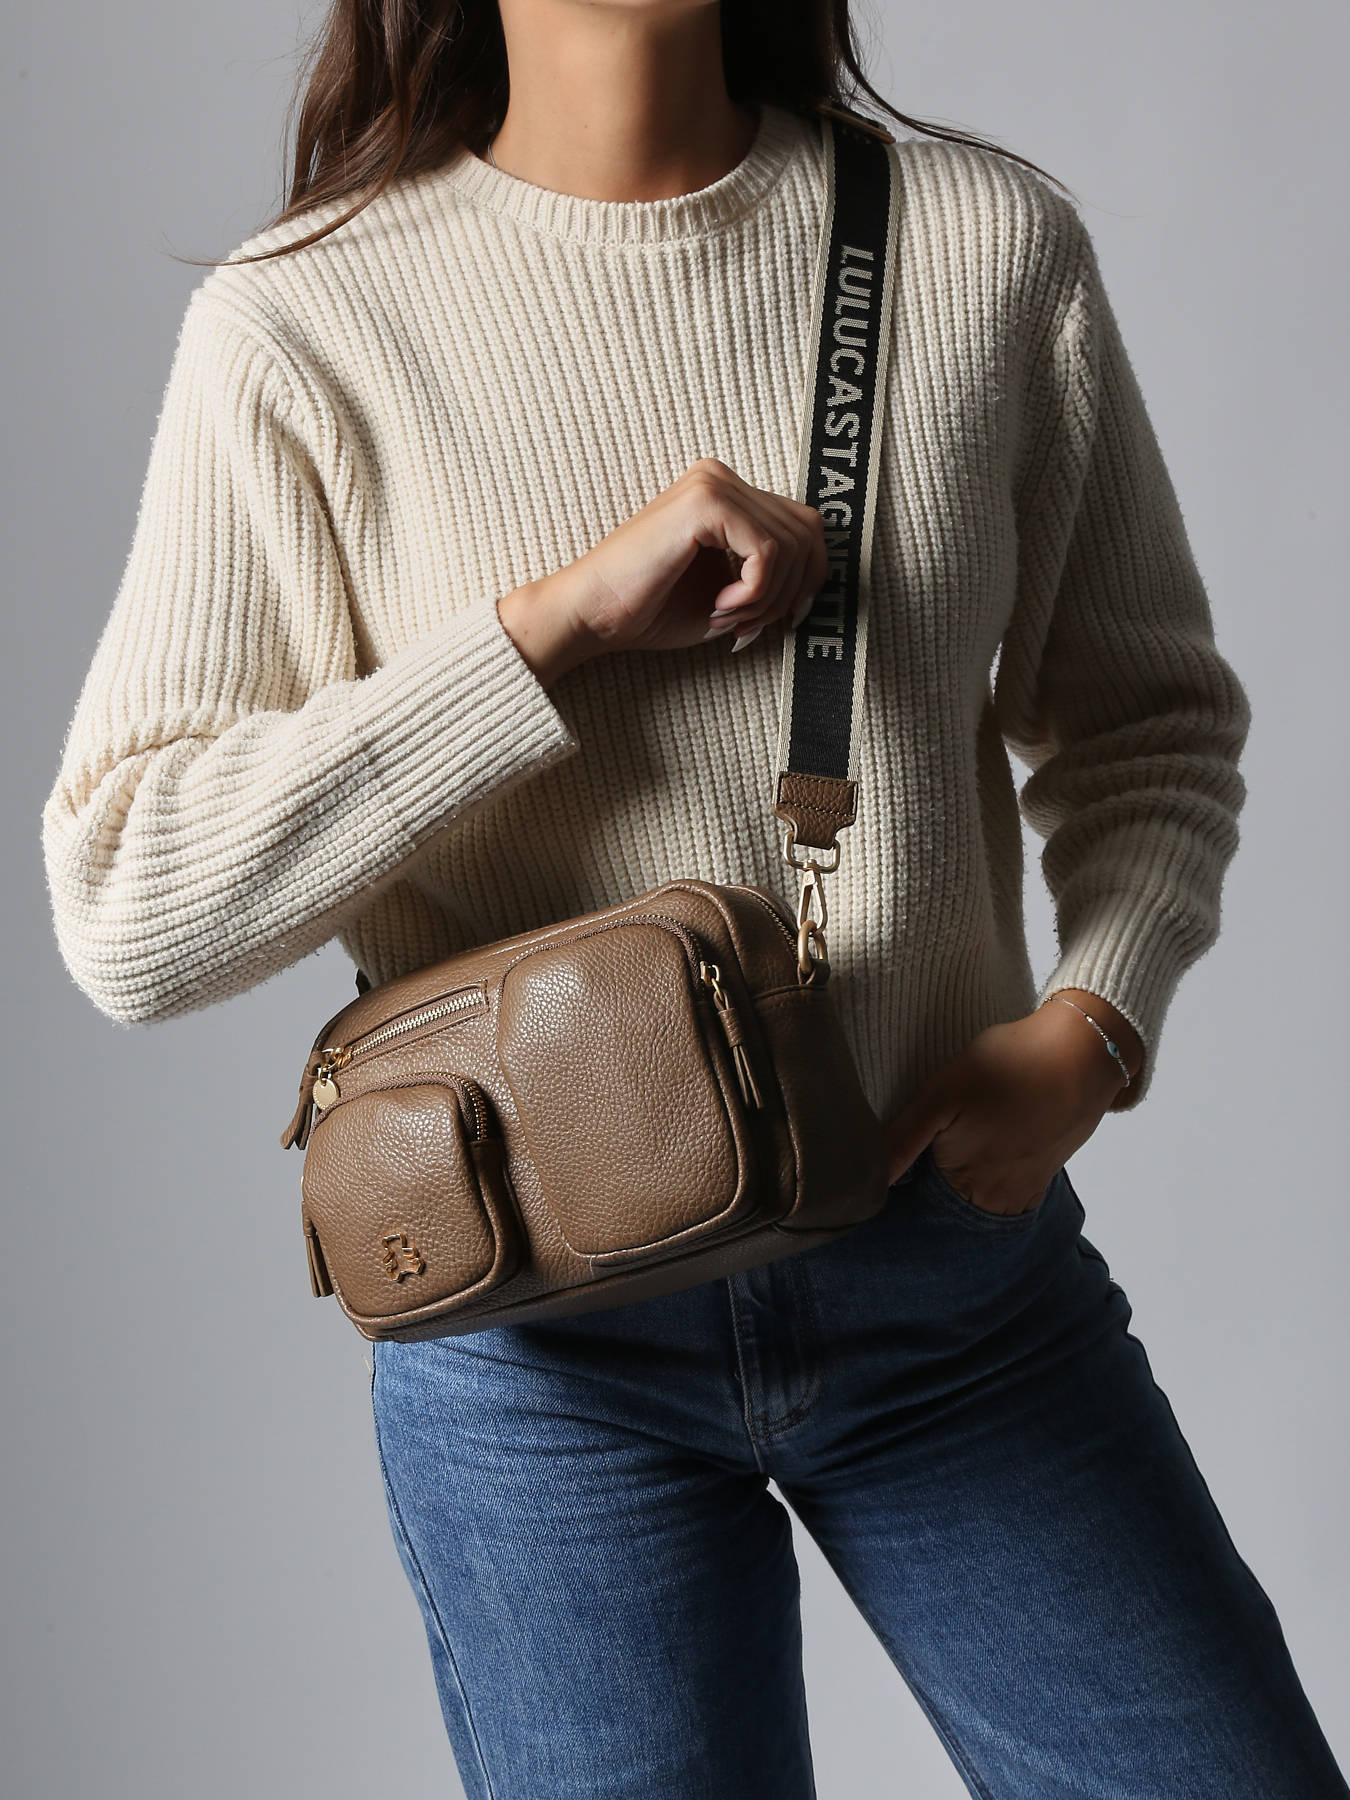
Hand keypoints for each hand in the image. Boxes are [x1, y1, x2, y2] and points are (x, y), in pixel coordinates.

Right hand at [497, 457, 827, 684]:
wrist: (591, 615)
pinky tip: (719, 605)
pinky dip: (754, 592)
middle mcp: (721, 477)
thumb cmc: (648, 610)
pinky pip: (767, 551)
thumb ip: (769, 581)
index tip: (781, 620)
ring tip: (726, 617)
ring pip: (791, 545)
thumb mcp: (729, 595)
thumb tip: (813, 589)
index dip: (806, 579)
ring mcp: (713, 484)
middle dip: (789, 592)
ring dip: (766, 598)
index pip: (803, 526)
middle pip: (807, 531)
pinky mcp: (706, 503)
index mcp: (725, 493)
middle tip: (748, 624)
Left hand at [883, 993, 1143, 1214]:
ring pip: (973, 1197)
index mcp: (965, 1189)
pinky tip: (984, 1140)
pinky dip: (985, 1172)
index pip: (917, 1209)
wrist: (1083, 1053)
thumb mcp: (942, 1094)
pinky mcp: (1042, 1175)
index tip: (883, 1169)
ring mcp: (1023, 1191)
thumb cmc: (1010, 1066)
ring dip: (956, 1180)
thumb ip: (903, 1139)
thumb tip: (872, 1180)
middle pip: (945, 1208)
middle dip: (925, 1187)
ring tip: (955, 1140)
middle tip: (926, 1143)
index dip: (900, 1188)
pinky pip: (1003, 1185)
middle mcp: (996, 1202)